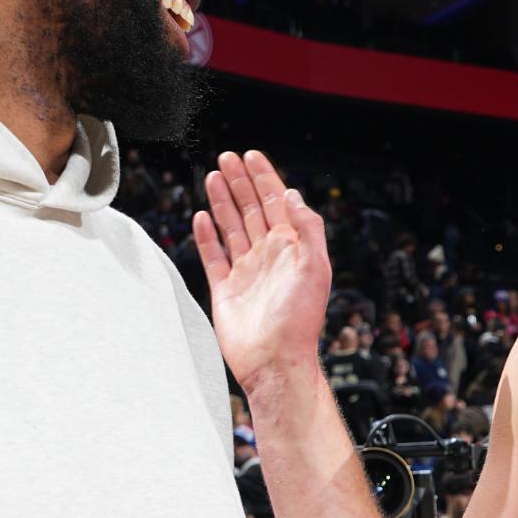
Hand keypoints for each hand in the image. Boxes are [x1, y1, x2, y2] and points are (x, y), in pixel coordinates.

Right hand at [194, 150, 332, 396]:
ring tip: (213, 177)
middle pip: (252, 208)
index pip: (276, 202)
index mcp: (292, 248)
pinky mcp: (226, 289)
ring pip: (232, 227)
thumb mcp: (316, 268)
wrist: (274, 361)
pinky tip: (201, 217)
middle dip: (240, 181)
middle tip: (227, 158)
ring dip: (224, 201)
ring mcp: (247, 271)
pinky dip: (206, 236)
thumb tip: (292, 195)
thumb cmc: (299, 321)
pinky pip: (214, 256)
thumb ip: (307, 228)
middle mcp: (269, 255)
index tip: (252, 156)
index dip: (265, 177)